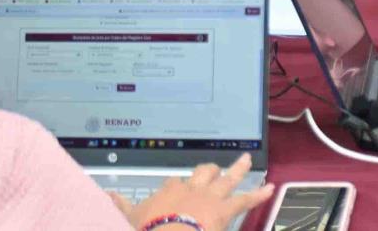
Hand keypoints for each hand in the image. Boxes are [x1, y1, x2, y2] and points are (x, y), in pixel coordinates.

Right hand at [123, 154, 274, 230]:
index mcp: (167, 191)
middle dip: (209, 170)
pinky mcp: (225, 210)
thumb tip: (107, 196)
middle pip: (203, 172)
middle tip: (214, 170)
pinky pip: (245, 199)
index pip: (175, 183)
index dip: (178, 187)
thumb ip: (119, 206)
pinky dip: (259, 194)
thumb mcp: (127, 218)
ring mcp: (210, 197)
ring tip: (246, 159)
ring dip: (238, 168)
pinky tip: (270, 188)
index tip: (178, 189)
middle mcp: (190, 188)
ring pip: (227, 178)